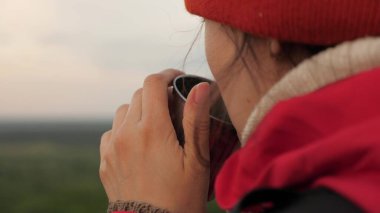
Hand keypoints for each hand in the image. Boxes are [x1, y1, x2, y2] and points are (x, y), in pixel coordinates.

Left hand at [99, 69, 210, 212]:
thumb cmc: (181, 198)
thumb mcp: (197, 161)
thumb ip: (196, 120)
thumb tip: (201, 87)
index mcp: (152, 130)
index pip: (153, 84)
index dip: (167, 75)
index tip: (178, 79)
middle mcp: (127, 134)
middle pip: (138, 95)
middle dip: (157, 94)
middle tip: (173, 106)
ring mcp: (112, 148)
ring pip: (123, 111)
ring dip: (139, 110)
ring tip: (155, 125)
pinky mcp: (105, 162)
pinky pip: (111, 132)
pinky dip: (125, 129)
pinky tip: (138, 143)